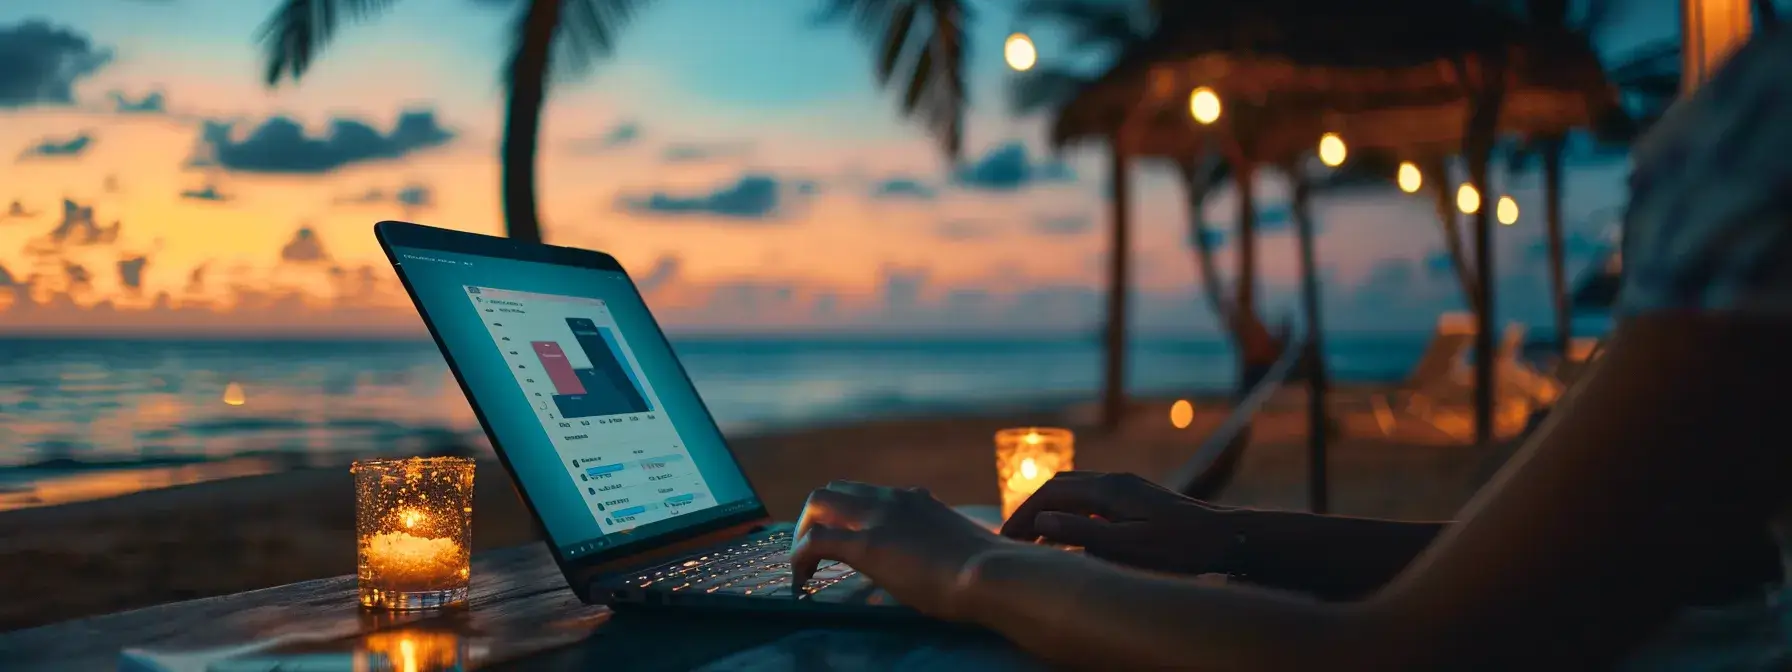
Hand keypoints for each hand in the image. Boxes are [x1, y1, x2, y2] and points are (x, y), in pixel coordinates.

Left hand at [791, 480, 1019, 620]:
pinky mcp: (865, 544)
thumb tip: (935, 564)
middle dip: (816, 518)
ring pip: (818, 501)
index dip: (846, 516)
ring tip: (806, 566)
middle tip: (817, 554)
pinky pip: (814, 541)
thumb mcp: (953, 544)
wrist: (990, 572)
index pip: (866, 494)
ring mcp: (877, 517)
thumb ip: (934, 543)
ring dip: (804, 531)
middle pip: (834, 490)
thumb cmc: (984, 568)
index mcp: (913, 500)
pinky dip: (800, 558)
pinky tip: (801, 581)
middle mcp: (891, 499)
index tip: (844, 542)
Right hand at [1000, 471, 1237, 574]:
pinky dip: (1070, 516)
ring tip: (1034, 542)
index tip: (1005, 538)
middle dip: (1031, 511)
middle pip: (1059, 487)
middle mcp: (1114, 481)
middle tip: (1012, 539)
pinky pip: (1091, 501)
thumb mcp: (1126, 546)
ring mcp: (1126, 487)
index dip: (1023, 515)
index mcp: (1108, 489)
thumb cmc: (1178, 547)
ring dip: (1050, 513)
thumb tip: (1040, 521)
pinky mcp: (1136, 498)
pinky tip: (1070, 539)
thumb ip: (1082, 533)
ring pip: (1075, 492)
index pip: (1050, 493)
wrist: (1225, 538)